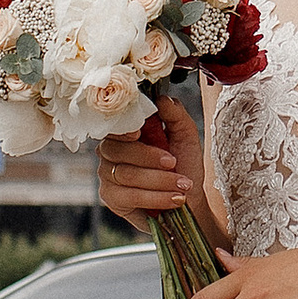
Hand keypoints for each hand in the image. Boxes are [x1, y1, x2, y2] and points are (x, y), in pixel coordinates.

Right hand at [98, 97, 205, 227]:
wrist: (189, 199)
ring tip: (183, 186)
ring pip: (127, 174)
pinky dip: (155, 198)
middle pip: (118, 150)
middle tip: (174, 163)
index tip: (138, 132)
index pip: (114, 125)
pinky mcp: (112, 199)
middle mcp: (110, 151)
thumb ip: (176, 115)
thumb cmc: (184, 166)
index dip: (123, 128)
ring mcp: (108, 175)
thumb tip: (162, 99)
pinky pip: (129, 196)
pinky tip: (174, 199)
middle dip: (149, 158)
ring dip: (159, 180)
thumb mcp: (186, 137)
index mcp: (125, 132)